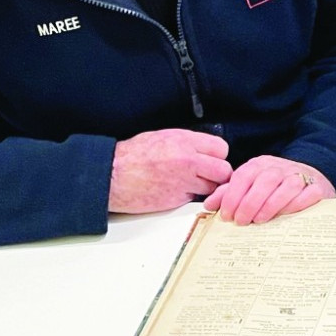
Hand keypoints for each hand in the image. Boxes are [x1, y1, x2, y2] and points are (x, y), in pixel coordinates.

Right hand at [109, 129, 232, 213]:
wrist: (111, 175)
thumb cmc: (132, 156)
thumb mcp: (162, 137)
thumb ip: (187, 143)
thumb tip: (204, 149)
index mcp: (184, 141)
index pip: (221, 148)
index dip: (217, 156)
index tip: (211, 160)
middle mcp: (188, 159)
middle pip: (224, 170)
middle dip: (218, 174)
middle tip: (207, 175)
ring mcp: (184, 180)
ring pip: (213, 187)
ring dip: (207, 187)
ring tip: (190, 183)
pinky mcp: (177, 198)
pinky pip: (195, 198)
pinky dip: (191, 197)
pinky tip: (177, 191)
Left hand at [204, 154, 334, 224]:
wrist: (310, 179)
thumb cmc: (274, 187)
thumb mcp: (250, 186)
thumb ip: (229, 194)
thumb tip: (208, 205)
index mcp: (260, 165)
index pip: (243, 176)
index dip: (232, 195)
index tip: (226, 214)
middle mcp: (279, 168)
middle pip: (264, 181)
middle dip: (250, 202)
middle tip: (241, 221)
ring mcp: (299, 176)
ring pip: (286, 186)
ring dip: (271, 204)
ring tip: (260, 220)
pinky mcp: (316, 187)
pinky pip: (308, 194)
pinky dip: (296, 204)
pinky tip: (286, 215)